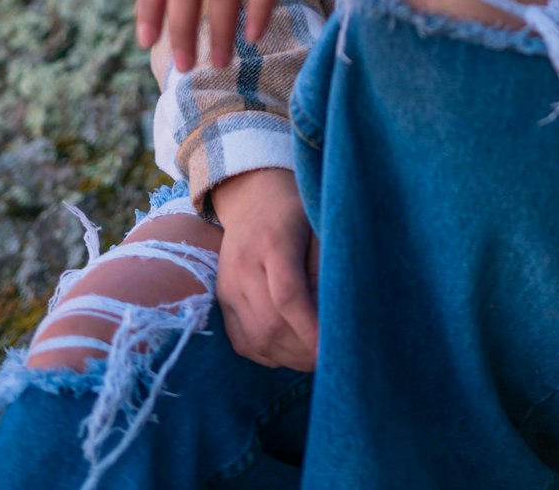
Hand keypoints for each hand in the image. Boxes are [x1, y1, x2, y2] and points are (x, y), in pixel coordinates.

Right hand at [213, 168, 319, 370]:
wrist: (254, 199)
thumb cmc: (297, 211)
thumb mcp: (319, 227)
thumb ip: (326, 269)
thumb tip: (336, 317)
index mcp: (272, 242)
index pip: (287, 295)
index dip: (310, 328)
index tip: (332, 350)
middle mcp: (242, 266)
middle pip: (270, 324)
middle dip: (304, 350)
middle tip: (332, 359)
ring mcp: (227, 286)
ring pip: (256, 339)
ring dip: (289, 358)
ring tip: (315, 359)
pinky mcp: (222, 300)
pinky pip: (243, 342)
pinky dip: (269, 355)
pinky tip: (291, 352)